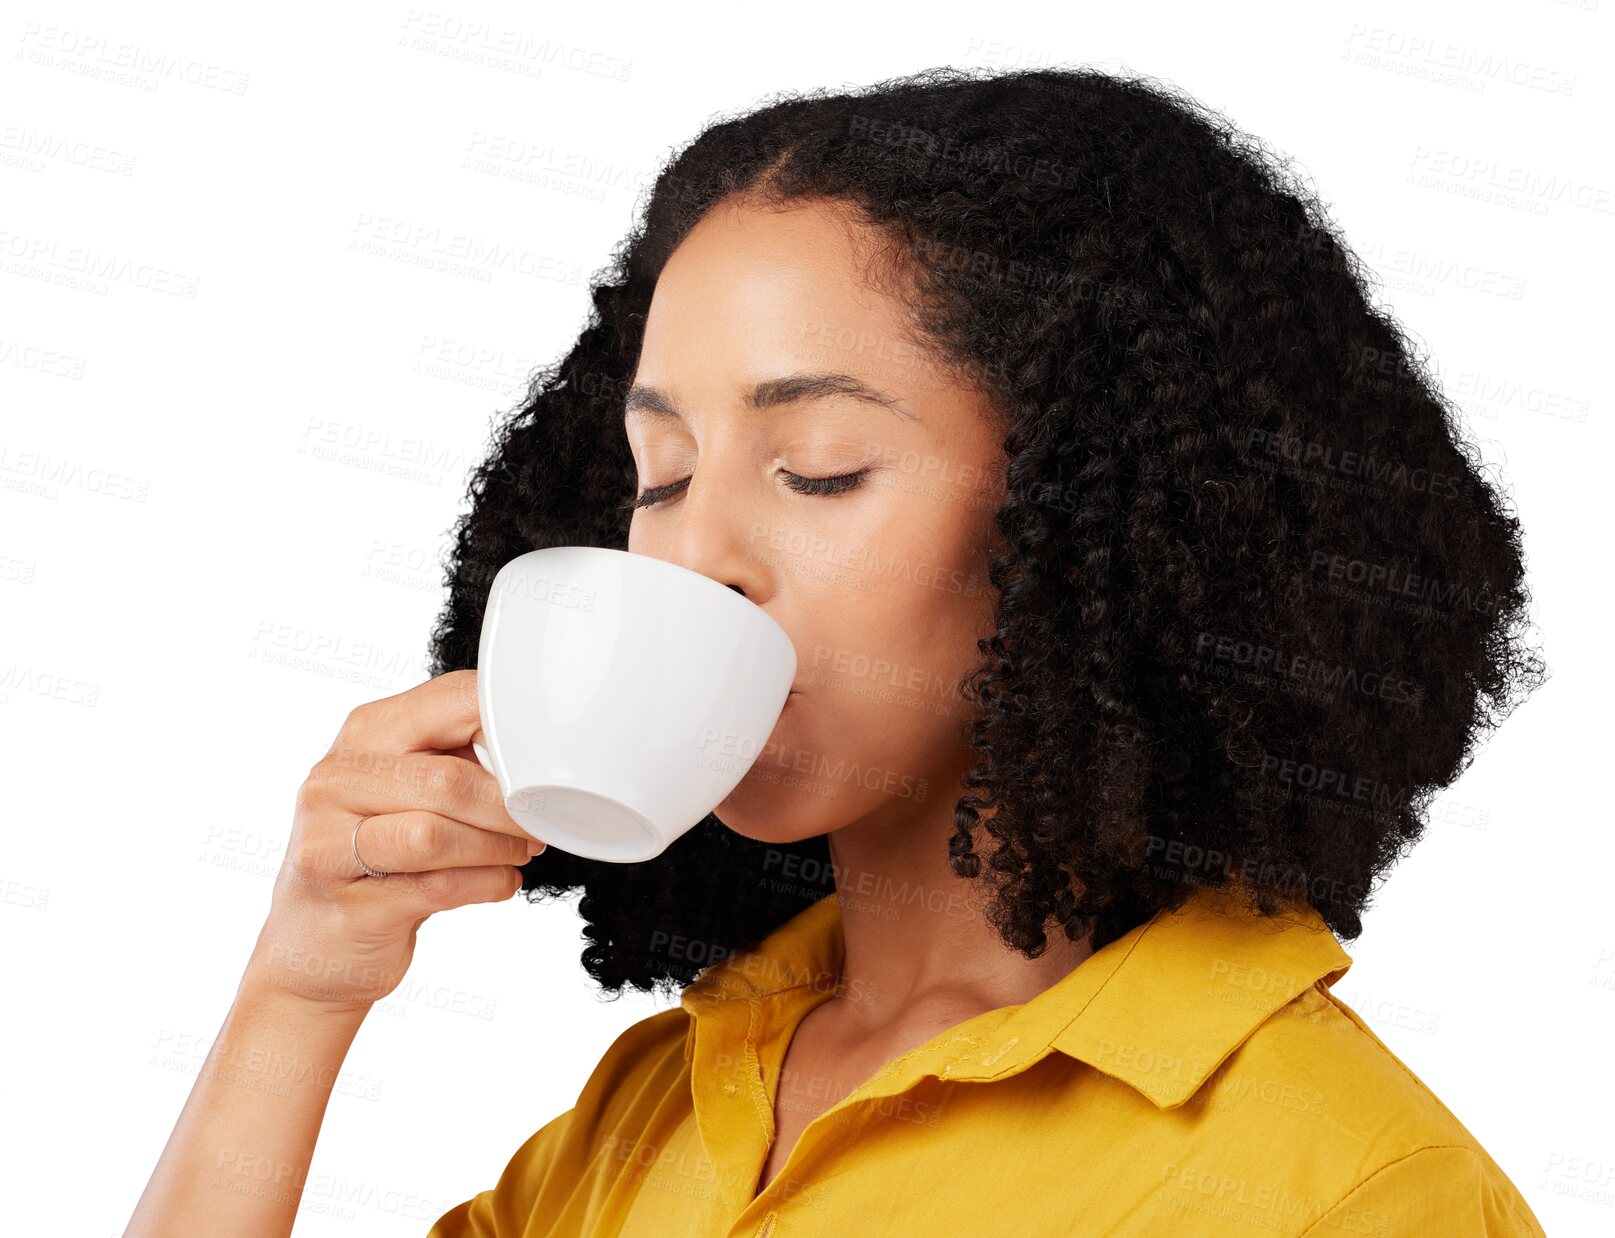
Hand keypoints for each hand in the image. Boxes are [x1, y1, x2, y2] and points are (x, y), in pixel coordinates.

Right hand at [242, 669, 542, 1014]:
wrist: (311, 945)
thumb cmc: (373, 855)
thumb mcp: (404, 790)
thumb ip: (455, 761)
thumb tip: (533, 758)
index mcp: (363, 735)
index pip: (450, 701)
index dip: (510, 730)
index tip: (542, 763)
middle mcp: (335, 780)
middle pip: (447, 779)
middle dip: (508, 806)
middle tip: (537, 822)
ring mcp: (329, 844)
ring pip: (436, 835)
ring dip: (496, 847)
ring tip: (520, 852)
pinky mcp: (348, 905)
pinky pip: (435, 887)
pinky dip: (484, 884)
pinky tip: (501, 882)